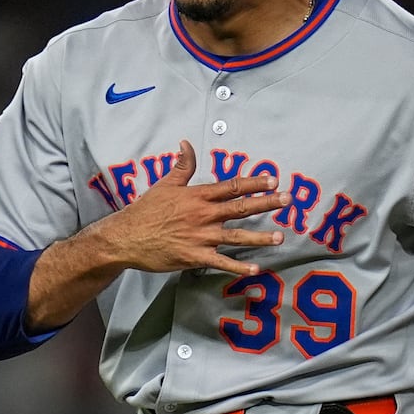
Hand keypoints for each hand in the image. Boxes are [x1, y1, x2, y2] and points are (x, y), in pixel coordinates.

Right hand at [74, 140, 286, 279]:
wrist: (126, 237)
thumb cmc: (146, 211)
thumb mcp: (165, 184)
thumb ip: (182, 166)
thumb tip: (186, 143)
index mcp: (197, 196)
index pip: (230, 186)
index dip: (253, 183)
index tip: (272, 179)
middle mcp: (203, 215)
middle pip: (240, 208)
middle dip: (265, 204)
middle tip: (287, 200)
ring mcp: (200, 237)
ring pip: (236, 236)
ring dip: (259, 237)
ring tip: (279, 238)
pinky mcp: (194, 257)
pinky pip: (221, 262)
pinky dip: (238, 268)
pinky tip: (255, 270)